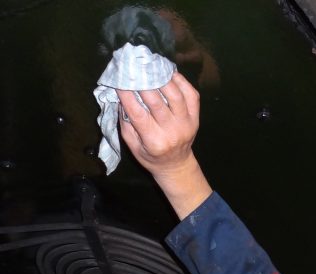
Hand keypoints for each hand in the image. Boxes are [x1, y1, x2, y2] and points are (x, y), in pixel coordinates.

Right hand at [118, 72, 211, 218]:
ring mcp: (186, 124)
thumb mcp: (132, 146)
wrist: (176, 165)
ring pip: (175, 95)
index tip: (119, 81)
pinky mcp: (195, 117)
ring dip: (162, 78)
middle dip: (144, 83)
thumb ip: (126, 123)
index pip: (138, 114)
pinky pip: (191, 94)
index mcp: (154, 142)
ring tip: (151, 67)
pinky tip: (169, 73)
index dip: (127, 96)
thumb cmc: (151, 156)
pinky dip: (181, 81)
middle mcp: (172, 132)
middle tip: (134, 69)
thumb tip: (121, 97)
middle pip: (156, 102)